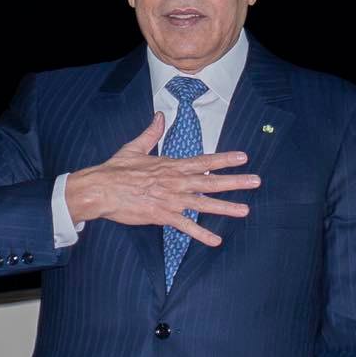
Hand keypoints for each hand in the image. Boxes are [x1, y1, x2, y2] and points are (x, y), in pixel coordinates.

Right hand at [64, 112, 259, 245]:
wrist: (100, 190)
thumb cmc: (115, 170)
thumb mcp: (135, 147)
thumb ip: (151, 133)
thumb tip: (160, 116)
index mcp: (170, 165)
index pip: (203, 161)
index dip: (224, 159)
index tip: (243, 157)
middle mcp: (175, 181)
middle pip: (210, 181)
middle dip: (235, 181)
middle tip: (256, 181)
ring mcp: (170, 199)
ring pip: (203, 204)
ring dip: (226, 207)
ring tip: (245, 210)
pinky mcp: (161, 216)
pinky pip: (185, 227)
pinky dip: (201, 234)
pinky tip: (216, 240)